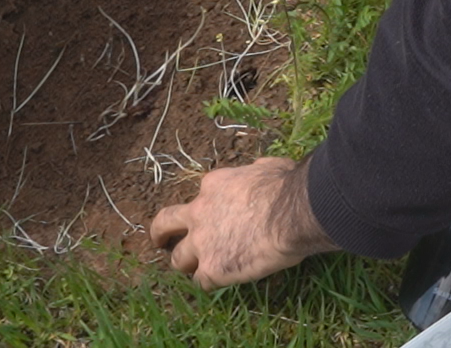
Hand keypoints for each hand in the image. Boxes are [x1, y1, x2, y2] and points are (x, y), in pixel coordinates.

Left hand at [150, 156, 337, 288]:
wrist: (290, 213)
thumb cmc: (285, 187)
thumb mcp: (267, 167)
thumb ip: (255, 171)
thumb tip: (260, 170)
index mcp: (213, 186)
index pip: (200, 199)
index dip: (207, 208)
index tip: (216, 214)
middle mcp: (199, 213)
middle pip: (165, 223)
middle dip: (160, 233)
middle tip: (159, 241)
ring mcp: (202, 243)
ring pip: (178, 259)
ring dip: (185, 264)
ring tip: (193, 270)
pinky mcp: (212, 268)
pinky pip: (201, 282)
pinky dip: (209, 283)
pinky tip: (220, 283)